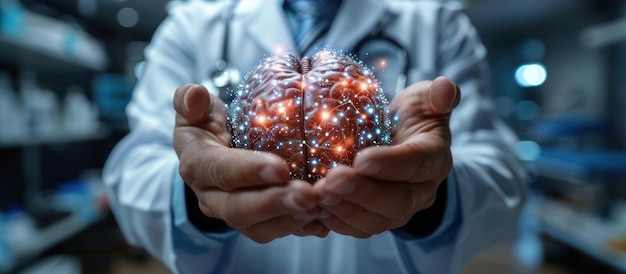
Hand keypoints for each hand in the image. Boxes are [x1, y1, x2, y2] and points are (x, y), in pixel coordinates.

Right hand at [173, 84, 326, 242]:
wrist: (213, 153)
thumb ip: (190, 99)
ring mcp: (233, 215)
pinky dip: (301, 228)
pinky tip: (323, 221)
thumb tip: (196, 95)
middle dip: (275, 203)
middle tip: (308, 195)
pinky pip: (276, 232)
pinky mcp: (255, 225)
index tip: (280, 167)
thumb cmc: (208, 125)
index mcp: (196, 165)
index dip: (247, 171)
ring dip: (291, 219)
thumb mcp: (196, 108)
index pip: (218, 170)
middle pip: (239, 208)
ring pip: (259, 228)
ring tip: (319, 206)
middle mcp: (211, 197)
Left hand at [313, 76, 460, 237]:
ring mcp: (399, 211)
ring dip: (344, 210)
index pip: (418, 163)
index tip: (361, 159)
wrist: (398, 144)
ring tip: (317, 195)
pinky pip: (357, 230)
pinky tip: (312, 209)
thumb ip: (435, 94)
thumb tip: (445, 88)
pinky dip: (333, 222)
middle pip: (397, 201)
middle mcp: (421, 191)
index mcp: (434, 158)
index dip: (392, 164)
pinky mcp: (376, 221)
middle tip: (331, 181)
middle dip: (362, 194)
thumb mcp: (422, 100)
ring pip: (376, 222)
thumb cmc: (408, 117)